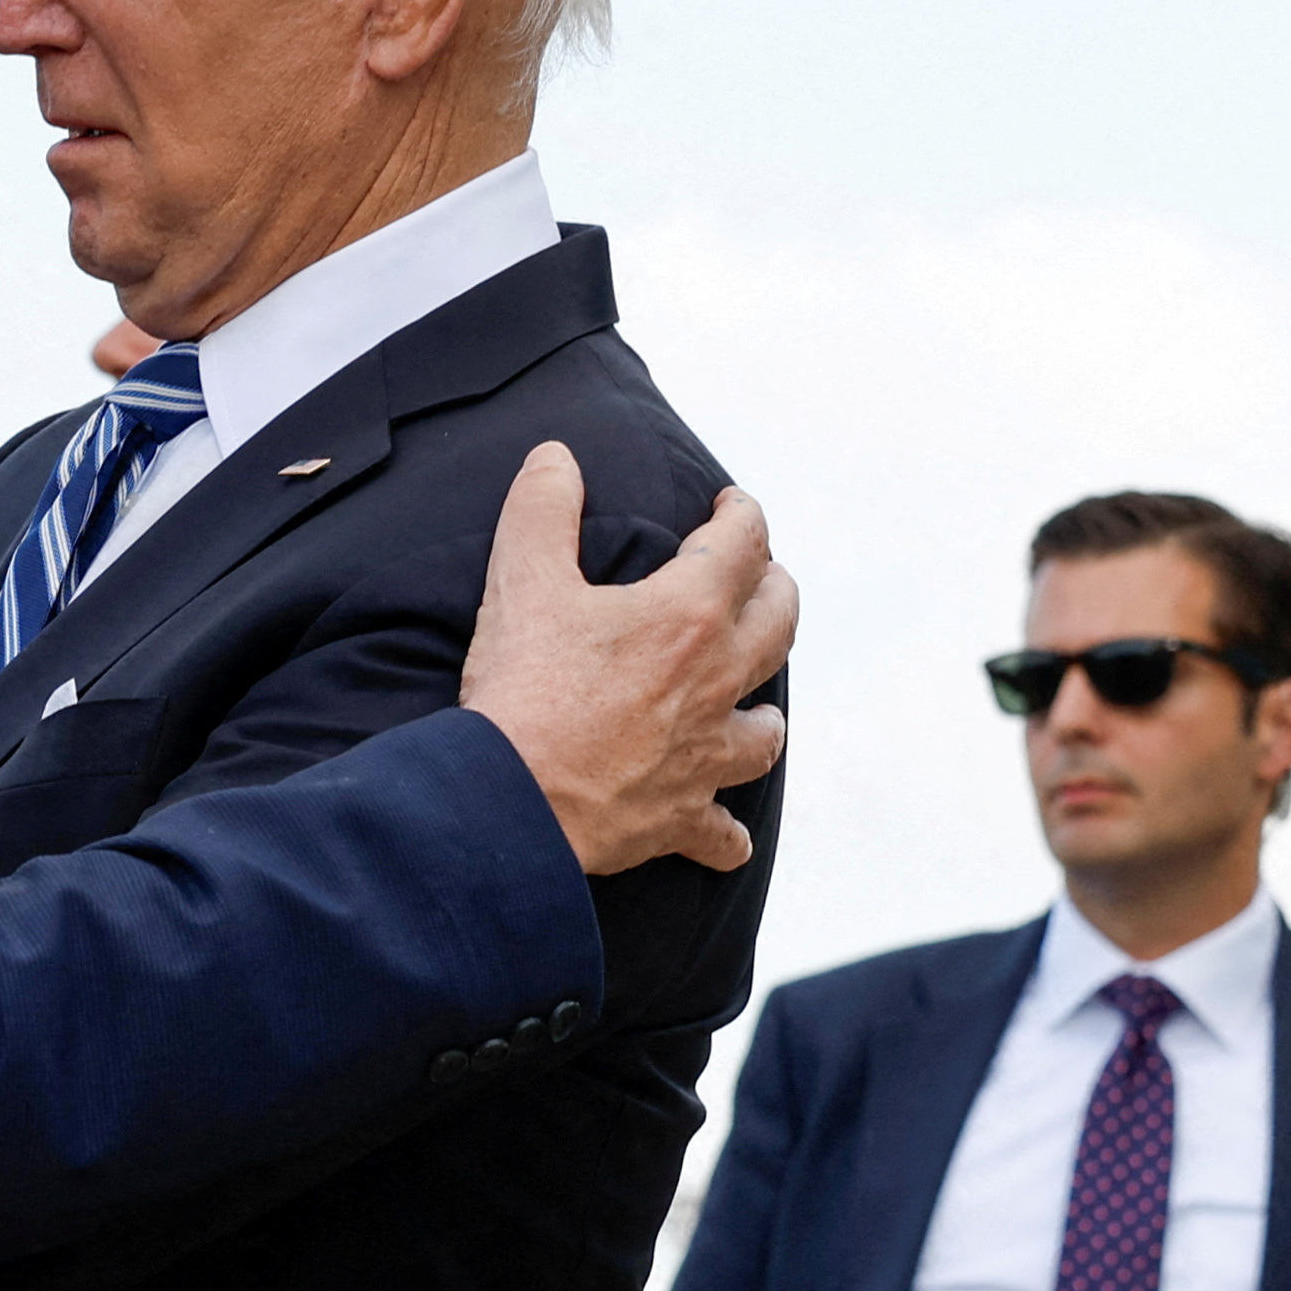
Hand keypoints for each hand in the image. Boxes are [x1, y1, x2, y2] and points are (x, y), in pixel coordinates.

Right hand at [461, 443, 796, 876]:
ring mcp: (706, 754)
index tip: (732, 504)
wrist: (510, 800)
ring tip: (753, 699)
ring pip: (768, 730)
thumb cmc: (520, 689)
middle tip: (756, 578)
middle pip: (780, 624)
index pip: (743, 544)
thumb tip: (558, 457)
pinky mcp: (682, 817)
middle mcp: (715, 681)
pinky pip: (724, 833)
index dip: (743, 514)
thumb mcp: (521, 580)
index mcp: (687, 615)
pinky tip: (724, 831)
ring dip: (765, 709)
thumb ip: (543, 508)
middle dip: (774, 590)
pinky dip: (726, 831)